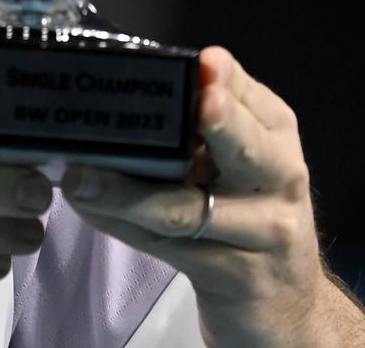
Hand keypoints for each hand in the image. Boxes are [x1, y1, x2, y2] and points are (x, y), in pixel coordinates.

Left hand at [60, 47, 364, 347]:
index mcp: (273, 131)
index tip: (201, 62)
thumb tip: (131, 76)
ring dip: (123, 192)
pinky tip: (87, 207)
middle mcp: (280, 177)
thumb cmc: (248, 210)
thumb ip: (200, 117)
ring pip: (185, 207)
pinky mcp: (235, 277)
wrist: (286, 301)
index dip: (221, 79)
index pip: (245, 95)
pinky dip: (119, 224)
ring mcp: (264, 232)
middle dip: (217, 123)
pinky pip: (167, 246)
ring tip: (78, 175)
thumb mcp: (238, 156)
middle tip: (188, 106)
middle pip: (245, 148)